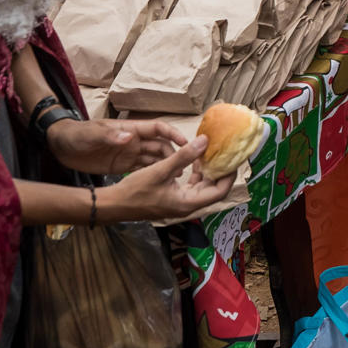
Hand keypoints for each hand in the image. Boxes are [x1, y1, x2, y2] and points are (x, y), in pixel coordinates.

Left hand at [47, 117, 186, 175]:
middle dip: (174, 154)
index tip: (186, 143)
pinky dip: (154, 173)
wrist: (60, 147)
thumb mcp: (91, 135)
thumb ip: (109, 136)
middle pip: (160, 145)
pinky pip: (144, 168)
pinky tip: (162, 183)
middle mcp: (133, 140)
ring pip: (154, 158)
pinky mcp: (123, 165)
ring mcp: (129, 153)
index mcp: (129, 129)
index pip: (157, 128)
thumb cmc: (76, 135)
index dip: (172, 134)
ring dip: (166, 165)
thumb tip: (129, 137)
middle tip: (185, 169)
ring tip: (177, 178)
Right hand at [100, 136, 236, 222]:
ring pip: (202, 187)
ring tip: (210, 153)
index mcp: (188, 202)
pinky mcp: (173, 199)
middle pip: (213, 189)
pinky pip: (191, 186)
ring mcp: (180, 203)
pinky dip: (195, 174)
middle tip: (224, 152)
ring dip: (207, 171)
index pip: (220, 191)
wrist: (114, 205)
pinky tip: (192, 160)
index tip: (233, 158)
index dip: (229, 175)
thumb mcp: (161, 170)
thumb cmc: (135, 190)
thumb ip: (184, 156)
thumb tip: (205, 141)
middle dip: (220, 171)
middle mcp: (187, 205)